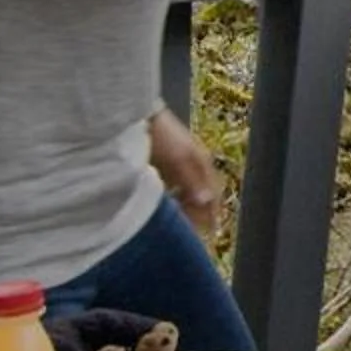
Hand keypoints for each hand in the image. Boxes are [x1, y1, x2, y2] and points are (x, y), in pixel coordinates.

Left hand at [149, 107, 222, 232]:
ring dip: (186, 208)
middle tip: (192, 234)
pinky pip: (175, 189)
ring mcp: (180, 164)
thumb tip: (207, 202)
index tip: (210, 233)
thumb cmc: (161, 136)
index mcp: (202, 163)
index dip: (212, 213)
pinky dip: (175, 200)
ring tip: (179, 225)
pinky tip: (167, 209)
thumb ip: (192, 181)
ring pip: (188, 193)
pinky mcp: (165, 165)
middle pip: (201, 194)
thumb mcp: (178, 160)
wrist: (137, 116)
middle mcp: (195, 164)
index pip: (213, 193)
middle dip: (198, 213)